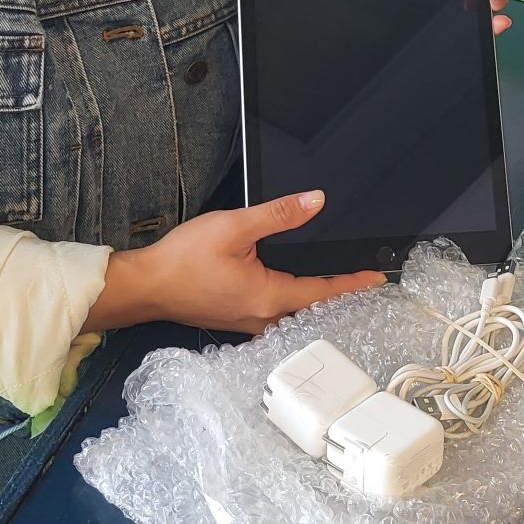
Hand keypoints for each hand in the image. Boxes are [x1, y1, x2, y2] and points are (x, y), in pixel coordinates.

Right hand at [83, 190, 385, 335]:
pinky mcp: (235, 318)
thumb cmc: (182, 259)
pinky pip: (274, 314)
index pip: (323, 292)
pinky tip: (293, 289)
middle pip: (312, 308)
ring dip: (314, 299)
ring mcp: (248, 322)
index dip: (353, 283)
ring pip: (293, 313)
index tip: (378, 278)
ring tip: (336, 284)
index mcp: (268, 296)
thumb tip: (315, 201)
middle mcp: (262, 317)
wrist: (145, 285)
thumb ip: (278, 214)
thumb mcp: (235, 226)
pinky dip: (291, 302)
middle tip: (363, 281)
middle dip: (338, 294)